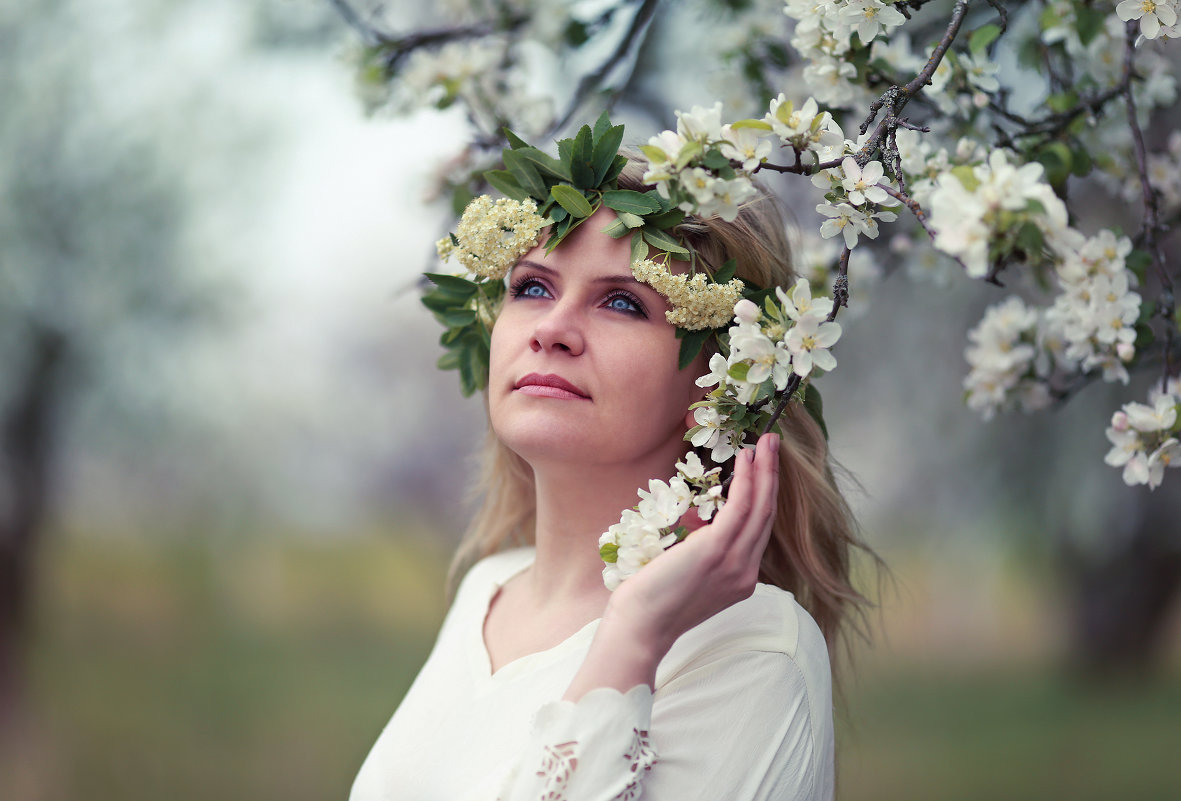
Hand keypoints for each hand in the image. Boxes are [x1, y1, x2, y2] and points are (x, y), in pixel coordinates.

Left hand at [563, 433, 779, 700]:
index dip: (764, 495)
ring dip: (765, 471)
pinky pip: (740, 509)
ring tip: (767, 442)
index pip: (759, 529)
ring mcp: (736, 563)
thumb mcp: (690, 575)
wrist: (641, 627)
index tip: (763, 467)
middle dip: (772, 476)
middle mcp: (746, 572)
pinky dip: (747, 481)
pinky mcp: (717, 551)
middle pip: (767, 514)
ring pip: (760, 508)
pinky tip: (746, 460)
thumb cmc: (654, 600)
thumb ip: (704, 551)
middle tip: (773, 443)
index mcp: (741, 578)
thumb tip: (700, 523)